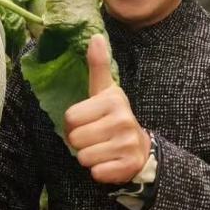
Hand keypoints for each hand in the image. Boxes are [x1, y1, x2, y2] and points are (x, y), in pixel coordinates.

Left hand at [64, 34, 149, 184]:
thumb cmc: (114, 117)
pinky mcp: (128, 165)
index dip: (73, 124)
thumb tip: (95, 36)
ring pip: (84, 157)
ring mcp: (127, 144)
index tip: (88, 122)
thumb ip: (98, 66)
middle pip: (75, 139)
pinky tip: (110, 162)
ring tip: (102, 148)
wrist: (139, 148)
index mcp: (112, 100)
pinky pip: (97, 173)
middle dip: (80, 142)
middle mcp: (122, 120)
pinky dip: (99, 171)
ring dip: (89, 157)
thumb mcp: (106, 91)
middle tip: (95, 137)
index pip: (70, 117)